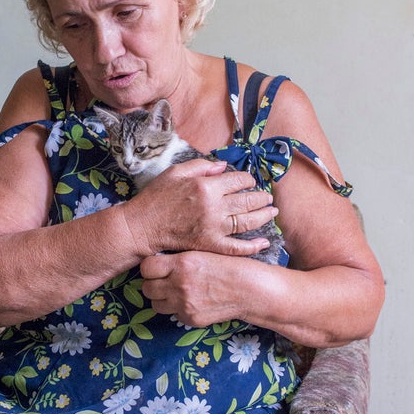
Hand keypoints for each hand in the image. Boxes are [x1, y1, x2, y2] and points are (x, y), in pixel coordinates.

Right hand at [123, 158, 277, 256]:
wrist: (142, 226)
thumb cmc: (155, 197)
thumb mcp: (175, 172)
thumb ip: (201, 166)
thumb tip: (223, 166)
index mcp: (206, 186)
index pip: (237, 180)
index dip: (247, 179)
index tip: (249, 181)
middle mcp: (213, 206)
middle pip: (247, 200)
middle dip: (261, 197)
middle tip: (268, 197)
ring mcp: (213, 227)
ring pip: (246, 221)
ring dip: (263, 216)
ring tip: (271, 212)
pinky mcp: (209, 245)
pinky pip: (236, 247)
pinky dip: (252, 246)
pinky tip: (264, 243)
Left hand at [140, 251, 253, 326]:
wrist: (250, 290)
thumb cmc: (230, 266)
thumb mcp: (203, 252)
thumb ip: (179, 258)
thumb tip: (158, 262)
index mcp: (182, 263)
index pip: (146, 268)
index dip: (150, 268)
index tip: (157, 267)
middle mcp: (180, 285)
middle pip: (147, 288)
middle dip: (153, 284)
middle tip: (164, 280)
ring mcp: (184, 305)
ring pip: (156, 304)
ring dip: (162, 298)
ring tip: (176, 291)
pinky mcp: (190, 319)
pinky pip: (173, 315)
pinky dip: (178, 309)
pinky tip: (193, 301)